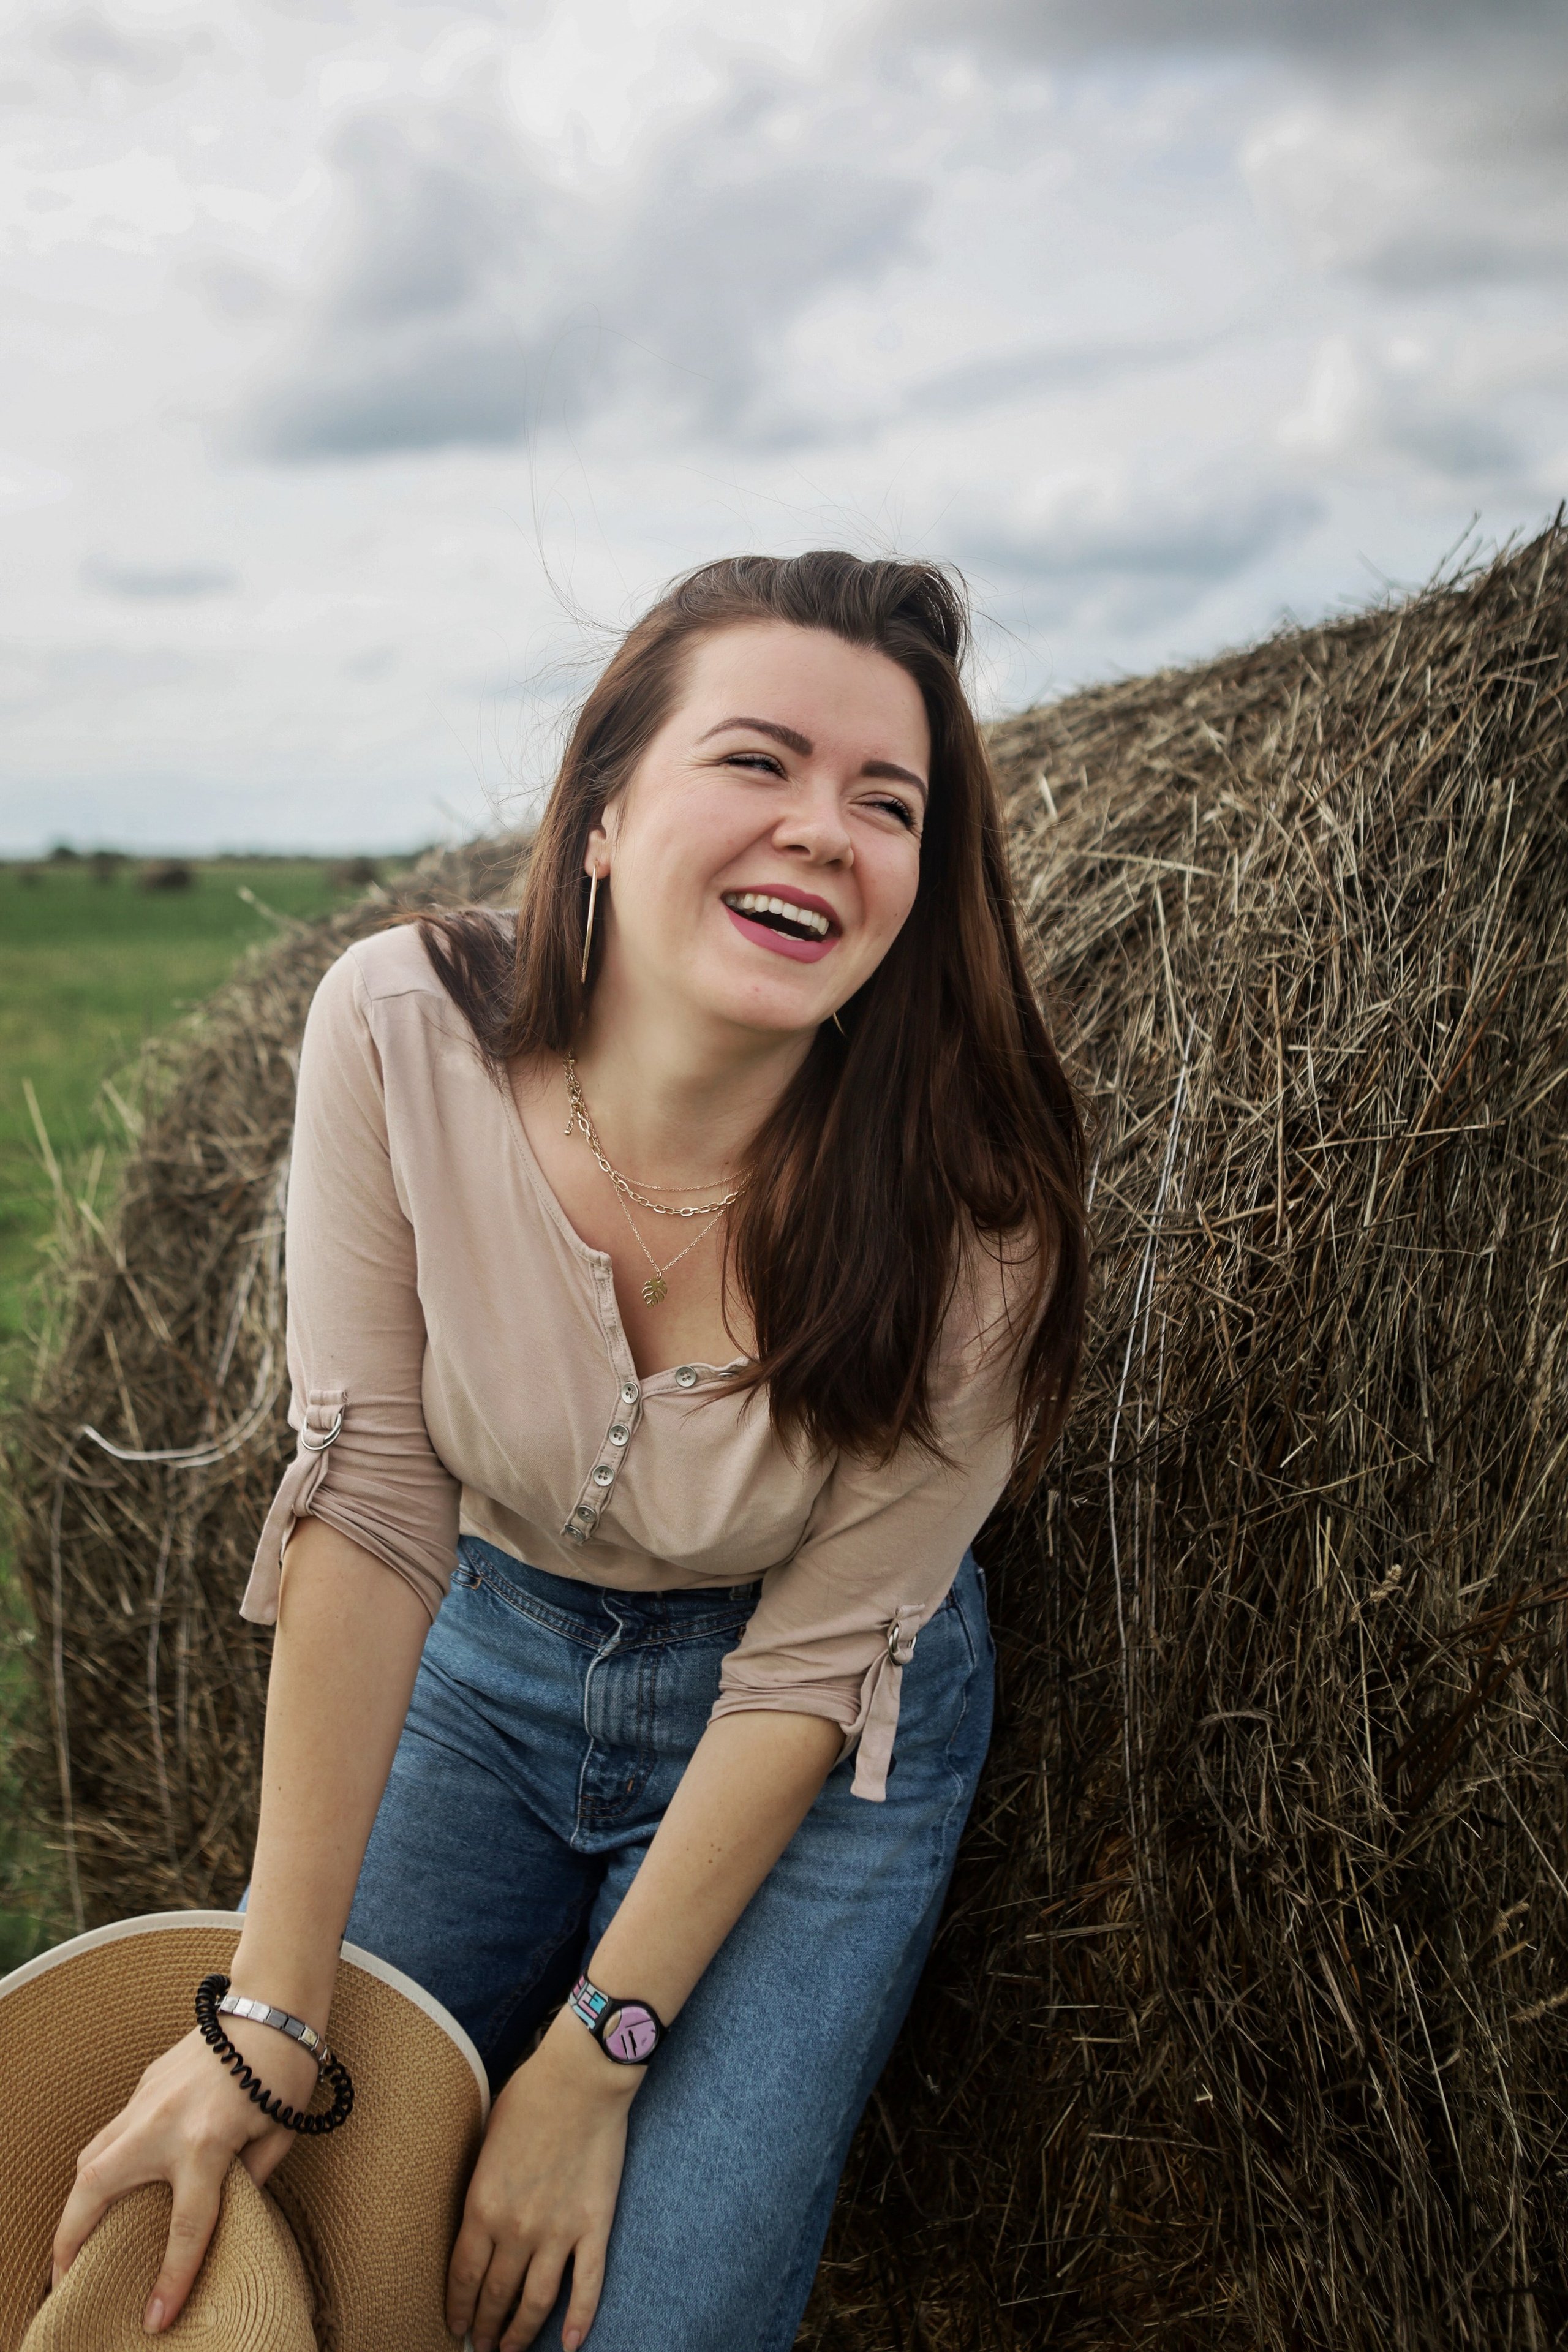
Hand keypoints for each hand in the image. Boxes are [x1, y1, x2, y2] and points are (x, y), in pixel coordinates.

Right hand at [51, 2020, 319, 2333]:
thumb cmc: (285, 2070)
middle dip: (73, 2241)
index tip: (155, 2318)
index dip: (172, 2279)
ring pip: (91, 2159)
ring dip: (77, 2205)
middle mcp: (164, 2124)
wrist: (272, 2004)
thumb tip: (225, 2215)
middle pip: (97, 2190)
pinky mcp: (144, 2085)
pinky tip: (105, 2189)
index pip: (185, 2227)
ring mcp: (147, 2101)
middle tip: (66, 2281)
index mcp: (206, 2142)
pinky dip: (98, 2167)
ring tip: (74, 2245)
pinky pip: (109, 2134)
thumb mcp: (278, 2136)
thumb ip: (249, 2182)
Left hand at [446, 2012, 639, 2351]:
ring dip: (521, 2333)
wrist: (582, 2077)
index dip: (457, 2308)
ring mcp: (558, 2232)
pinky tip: (570, 2343)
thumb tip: (478, 2213)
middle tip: (482, 2346)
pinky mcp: (594, 2226)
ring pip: (536, 2302)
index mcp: (482, 2206)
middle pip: (495, 2295)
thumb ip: (480, 2185)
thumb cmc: (530, 2096)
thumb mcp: (486, 2141)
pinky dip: (580, 2319)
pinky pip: (587, 2285)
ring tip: (512, 2349)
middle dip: (485, 2327)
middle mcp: (516, 2229)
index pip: (463, 2277)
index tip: (455, 2327)